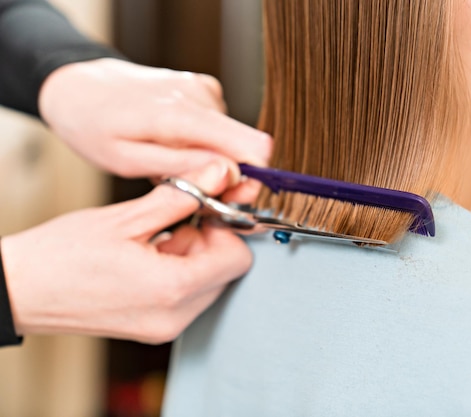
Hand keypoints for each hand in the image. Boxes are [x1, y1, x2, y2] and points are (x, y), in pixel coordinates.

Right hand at [1, 160, 251, 343]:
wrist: (19, 290)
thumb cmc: (60, 256)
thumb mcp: (127, 217)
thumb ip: (183, 195)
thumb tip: (220, 173)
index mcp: (172, 289)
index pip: (238, 259)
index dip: (227, 228)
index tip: (207, 208)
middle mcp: (175, 317)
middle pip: (225, 271)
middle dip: (209, 239)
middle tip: (177, 218)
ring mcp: (163, 326)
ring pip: (207, 282)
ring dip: (192, 253)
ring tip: (153, 235)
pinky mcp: (152, 327)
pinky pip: (185, 295)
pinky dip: (177, 270)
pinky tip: (147, 252)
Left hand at [38, 58, 271, 178]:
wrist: (79, 87)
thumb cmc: (94, 125)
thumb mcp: (127, 161)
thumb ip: (181, 167)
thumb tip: (230, 173)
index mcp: (181, 115)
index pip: (252, 146)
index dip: (251, 178)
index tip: (232, 198)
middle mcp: (199, 96)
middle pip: (248, 146)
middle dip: (232, 176)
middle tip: (200, 192)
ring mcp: (203, 89)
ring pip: (233, 140)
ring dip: (214, 161)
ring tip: (174, 166)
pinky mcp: (203, 89)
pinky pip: (221, 128)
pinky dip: (206, 144)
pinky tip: (178, 147)